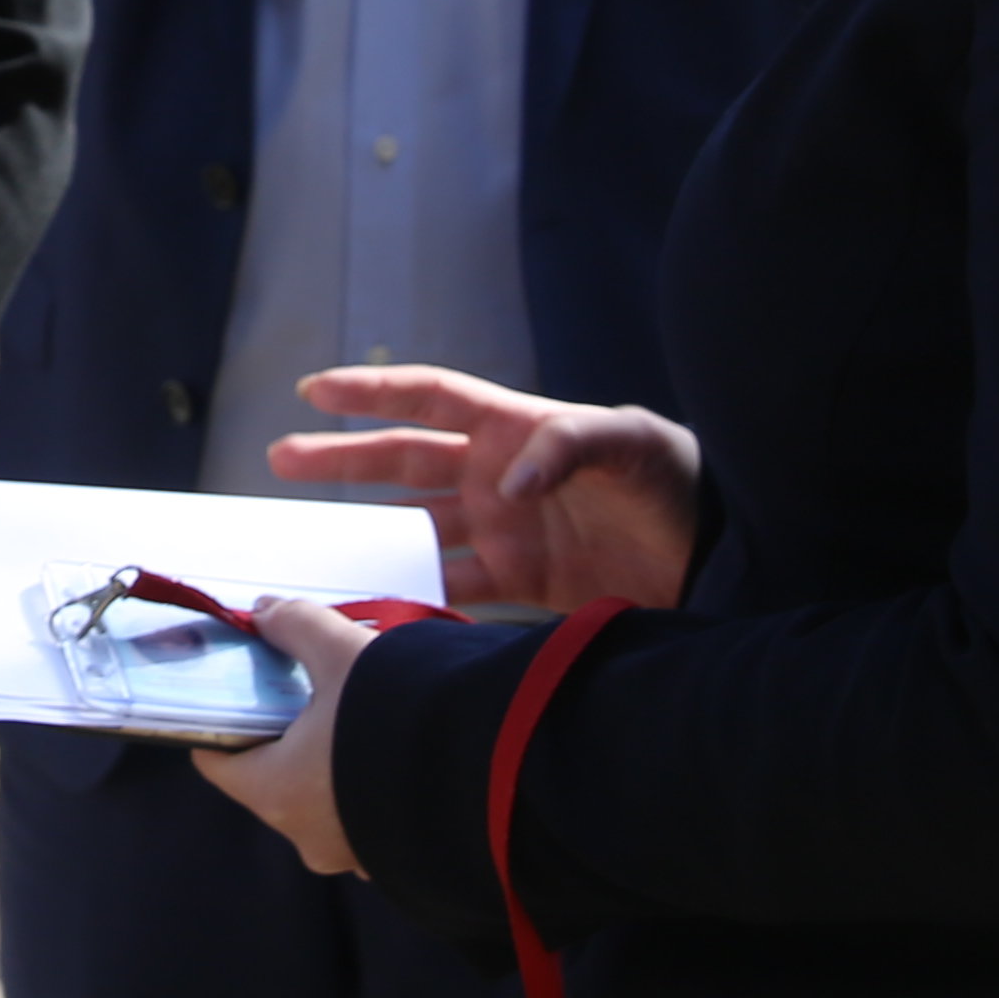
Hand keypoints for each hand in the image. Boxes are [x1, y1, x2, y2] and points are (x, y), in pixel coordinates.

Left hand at [190, 594, 381, 874]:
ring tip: (359, 720)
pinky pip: (367, 819)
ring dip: (333, 765)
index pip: (217, 762)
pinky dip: (371, 789)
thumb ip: (296, 625)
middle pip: (271, 779)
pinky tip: (394, 753)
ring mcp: (352, 855)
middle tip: (309, 696)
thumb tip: (264, 611)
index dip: (221, 723)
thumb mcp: (341, 653)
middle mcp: (307, 836)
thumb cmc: (398, 719)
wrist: (492, 777)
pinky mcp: (395, 859)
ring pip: (322, 801)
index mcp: (275, 792)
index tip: (238, 694)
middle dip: (285, 738)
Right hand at [272, 363, 698, 615]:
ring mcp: (502, 529)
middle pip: (402, 461)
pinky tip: (376, 606)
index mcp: (512, 427)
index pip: (428, 398)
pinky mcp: (519, 581)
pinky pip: (450, 587)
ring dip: (364, 531)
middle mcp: (496, 474)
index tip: (313, 391)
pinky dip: (412, 595)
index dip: (371, 393)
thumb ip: (570, 444)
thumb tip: (508, 480)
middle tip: (281, 458)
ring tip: (311, 543)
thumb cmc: (677, 480)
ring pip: (414, 525)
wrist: (717, 556)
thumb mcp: (632, 442)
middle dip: (341, 458)